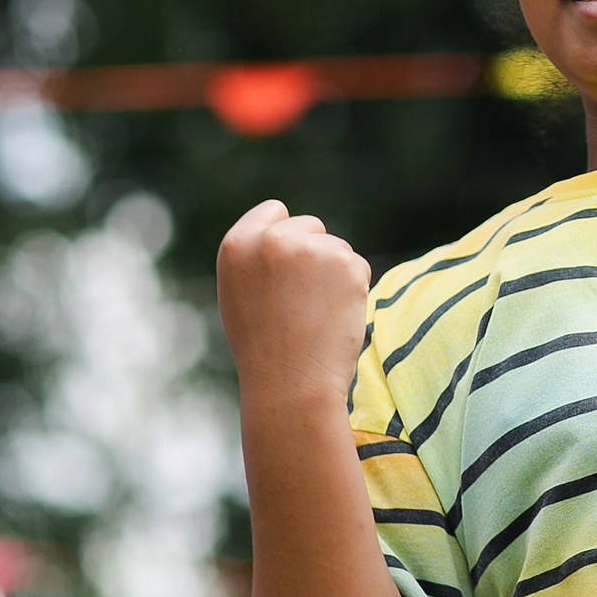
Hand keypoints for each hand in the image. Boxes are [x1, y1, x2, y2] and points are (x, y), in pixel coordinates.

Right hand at [216, 200, 370, 416]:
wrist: (291, 386)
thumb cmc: (263, 350)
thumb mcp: (239, 295)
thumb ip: (256, 259)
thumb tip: (281, 233)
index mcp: (237, 245)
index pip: (273, 210)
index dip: (286, 234)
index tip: (289, 261)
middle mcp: (272, 240)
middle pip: (310, 225)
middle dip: (314, 253)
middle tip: (303, 301)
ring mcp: (311, 249)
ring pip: (337, 248)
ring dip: (335, 275)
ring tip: (315, 315)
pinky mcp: (346, 264)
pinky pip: (359, 267)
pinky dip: (354, 290)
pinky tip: (334, 317)